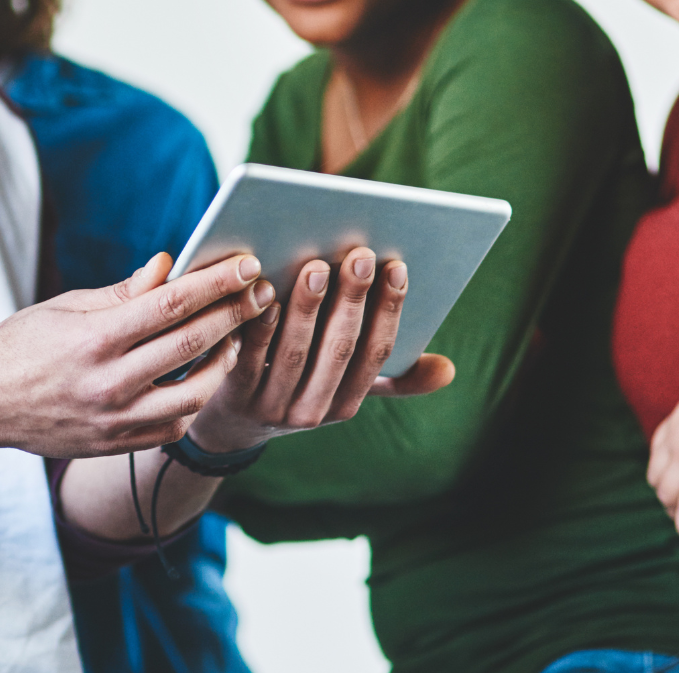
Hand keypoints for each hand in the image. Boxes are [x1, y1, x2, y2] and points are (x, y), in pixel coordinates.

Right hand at [0, 252, 272, 458]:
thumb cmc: (21, 345)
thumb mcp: (66, 306)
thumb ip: (123, 291)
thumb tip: (170, 266)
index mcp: (94, 339)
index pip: (172, 303)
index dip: (216, 282)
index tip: (247, 265)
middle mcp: (109, 383)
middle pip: (193, 344)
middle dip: (236, 314)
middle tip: (263, 293)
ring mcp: (116, 420)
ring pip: (196, 391)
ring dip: (227, 361)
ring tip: (239, 337)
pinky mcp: (118, 445)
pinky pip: (174, 424)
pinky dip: (196, 399)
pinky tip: (204, 376)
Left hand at [187, 247, 454, 453]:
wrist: (230, 423)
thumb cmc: (300, 383)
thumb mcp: (345, 387)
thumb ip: (394, 377)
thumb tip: (448, 369)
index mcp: (346, 403)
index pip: (376, 355)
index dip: (389, 311)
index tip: (397, 266)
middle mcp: (312, 411)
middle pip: (338, 351)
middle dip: (352, 301)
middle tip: (359, 254)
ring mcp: (270, 405)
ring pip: (294, 353)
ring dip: (307, 309)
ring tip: (315, 266)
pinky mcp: (231, 393)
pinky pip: (248, 358)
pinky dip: (260, 326)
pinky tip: (266, 293)